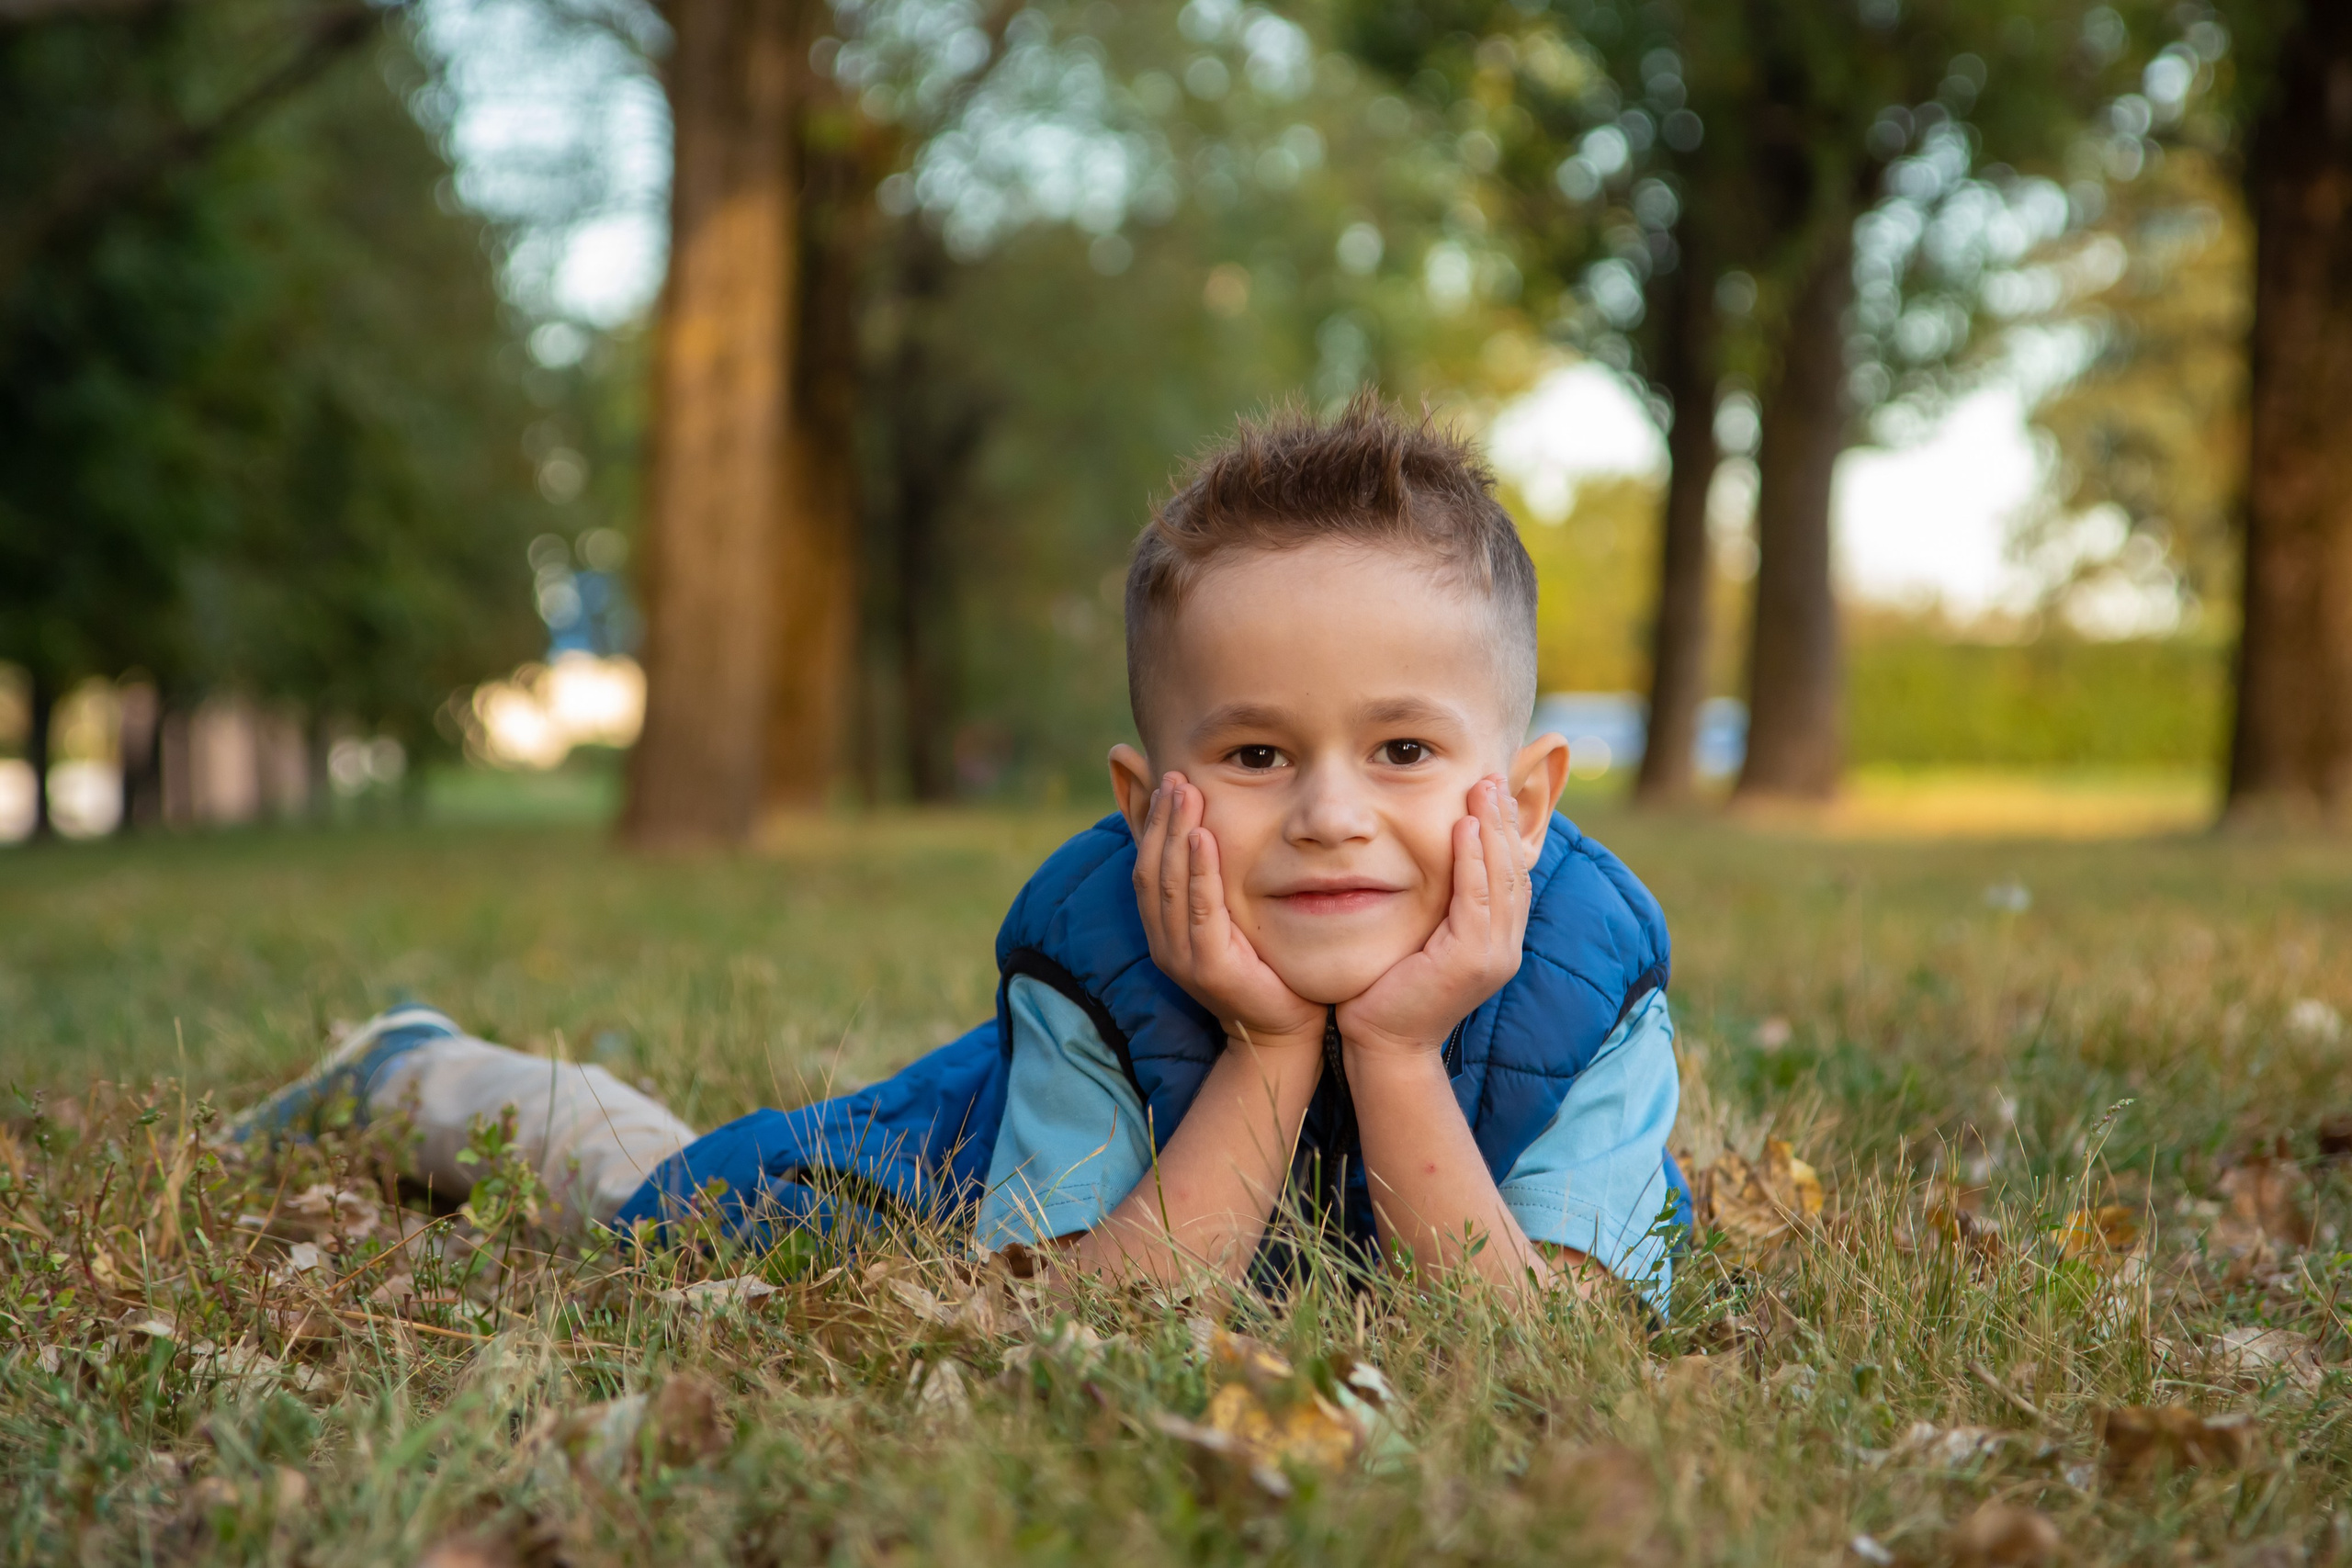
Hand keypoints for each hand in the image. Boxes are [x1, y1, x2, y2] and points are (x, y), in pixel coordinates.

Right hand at [1133, 773, 1324, 1050]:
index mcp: (1163, 930)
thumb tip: (1205, 830)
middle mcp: (1164, 942)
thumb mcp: (1232, 917)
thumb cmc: (1263, 968)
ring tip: (1185, 793)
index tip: (1165, 782)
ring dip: (1175, 834)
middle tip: (1174, 777)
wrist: (1282, 1030)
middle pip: (1151, 868)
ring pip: (1168, 884)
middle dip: (1161, 819)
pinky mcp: (1208, 968)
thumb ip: (1214, 879)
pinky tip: (1204, 838)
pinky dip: (1200, 872)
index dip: (1150, 823)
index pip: (1145, 865)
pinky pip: (1199, 910)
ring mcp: (1181, 957)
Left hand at [1336, 776, 1529, 1060]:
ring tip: (1483, 789)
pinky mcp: (1472, 960)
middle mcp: (1505, 947)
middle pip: (1515, 870)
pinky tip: (1465, 826)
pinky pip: (1477, 897)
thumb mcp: (1421, 938)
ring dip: (1493, 829)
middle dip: (1506, 821)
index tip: (1494, 792)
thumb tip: (1433, 863)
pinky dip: (1473, 859)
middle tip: (1493, 778)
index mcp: (1497, 942)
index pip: (1511, 876)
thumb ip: (1438, 906)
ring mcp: (1494, 955)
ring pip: (1502, 878)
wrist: (1383, 1044)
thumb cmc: (1390, 990)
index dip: (1506, 832)